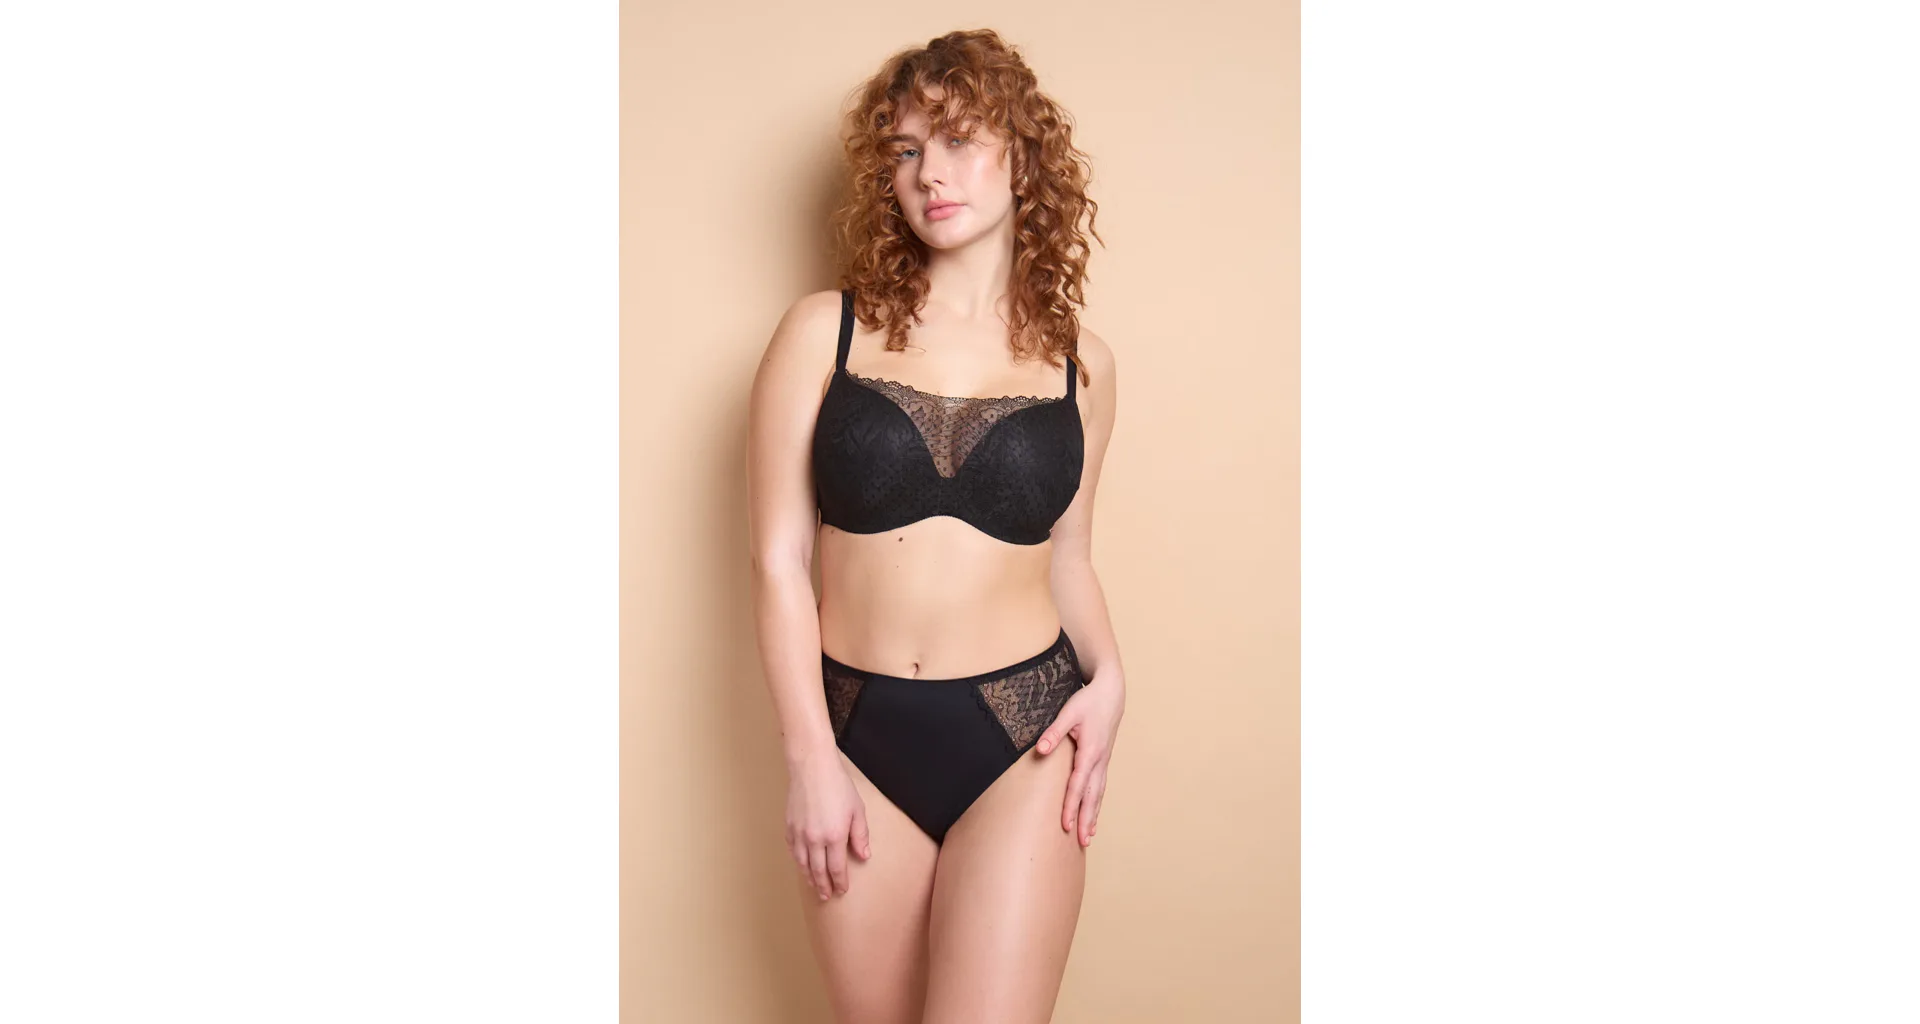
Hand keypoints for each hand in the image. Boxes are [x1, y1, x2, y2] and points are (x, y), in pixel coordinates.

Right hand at [785, 749, 871, 899]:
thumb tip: (863, 855)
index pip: (836, 869)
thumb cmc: (837, 786)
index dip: (839, 882)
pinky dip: (798, 861)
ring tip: (814, 886)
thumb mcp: (857, 810)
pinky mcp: (789, 827)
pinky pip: (793, 850)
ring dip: (809, 877)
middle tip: (827, 896)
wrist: (812, 768)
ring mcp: (799, 834)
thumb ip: (860, 836)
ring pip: (802, 864)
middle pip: (818, 871)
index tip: (842, 890)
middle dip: (823, 886)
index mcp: (834, 836)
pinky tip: (802, 864)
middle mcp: (814, 839)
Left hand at [1032, 671, 1124, 847]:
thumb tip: (1040, 750)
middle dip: (1086, 819)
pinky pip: (1100, 788)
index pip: (1078, 785)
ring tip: (1088, 837)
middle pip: (1092, 796)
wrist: (1111, 693)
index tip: (1065, 824)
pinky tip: (1093, 816)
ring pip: (1098, 794)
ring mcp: (1103, 762)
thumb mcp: (1068, 712)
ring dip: (1093, 816)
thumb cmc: (1088, 701)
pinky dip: (1096, 804)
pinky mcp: (1103, 761)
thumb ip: (1053, 732)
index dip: (1071, 806)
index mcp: (1090, 752)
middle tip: (1081, 842)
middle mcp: (1099, 761)